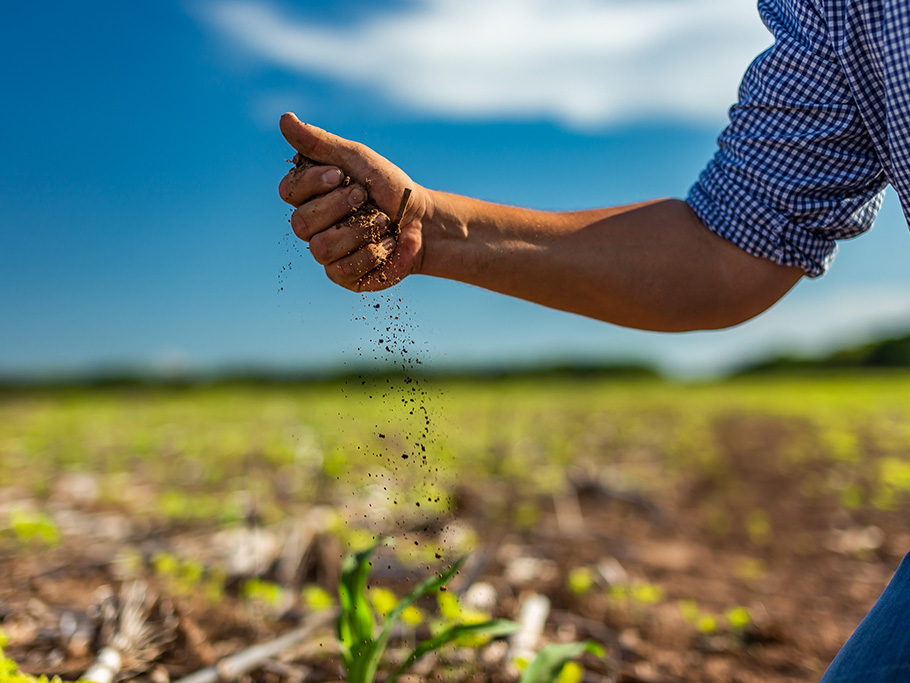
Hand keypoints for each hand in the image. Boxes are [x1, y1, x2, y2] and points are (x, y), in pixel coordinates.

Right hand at [278, 113, 429, 290]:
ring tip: (384, 221)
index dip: (313, 184)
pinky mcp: (344, 276)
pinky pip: (343, 270)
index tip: (340, 174)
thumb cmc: (389, 187)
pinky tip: (388, 243)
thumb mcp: (357, 158)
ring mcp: (326, 253)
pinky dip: (372, 253)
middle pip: (301, 223)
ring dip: (359, 230)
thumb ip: (319, 143)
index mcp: (310, 195)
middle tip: (366, 197)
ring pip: (321, 248)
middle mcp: (312, 225)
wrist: (424, 220)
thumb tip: (283, 119)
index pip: (288, 192)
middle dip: (340, 206)